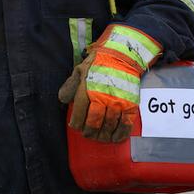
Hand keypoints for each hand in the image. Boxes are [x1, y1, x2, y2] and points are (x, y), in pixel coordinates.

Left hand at [57, 24, 160, 142]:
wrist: (122, 55)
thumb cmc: (98, 64)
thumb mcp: (79, 70)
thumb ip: (70, 86)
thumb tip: (63, 100)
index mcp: (87, 88)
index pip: (79, 112)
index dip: (77, 123)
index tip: (76, 126)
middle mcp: (102, 96)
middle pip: (94, 121)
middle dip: (90, 131)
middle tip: (89, 134)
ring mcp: (117, 100)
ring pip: (109, 125)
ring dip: (104, 135)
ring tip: (101, 138)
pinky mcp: (130, 103)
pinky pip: (126, 123)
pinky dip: (120, 133)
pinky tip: (116, 138)